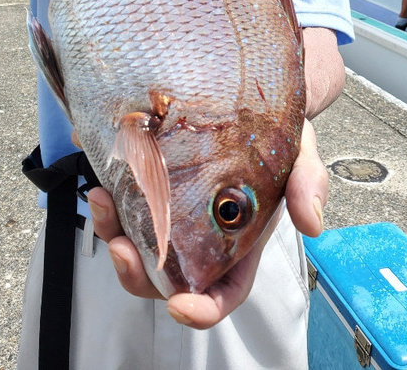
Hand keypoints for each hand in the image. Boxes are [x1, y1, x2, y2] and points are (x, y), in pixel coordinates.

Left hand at [82, 119, 326, 329]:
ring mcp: (172, 208)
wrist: (257, 96)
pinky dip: (106, 184)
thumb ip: (308, 184)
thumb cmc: (281, 135)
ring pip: (134, 238)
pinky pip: (121, 195)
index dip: (202, 310)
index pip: (221, 292)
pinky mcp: (150, 179)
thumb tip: (312, 223)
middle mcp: (201, 233)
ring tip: (100, 198)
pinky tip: (94, 153)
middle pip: (163, 275)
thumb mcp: (302, 155)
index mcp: (239, 241)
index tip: (180, 306)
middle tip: (119, 245)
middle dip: (136, 272)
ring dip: (110, 228)